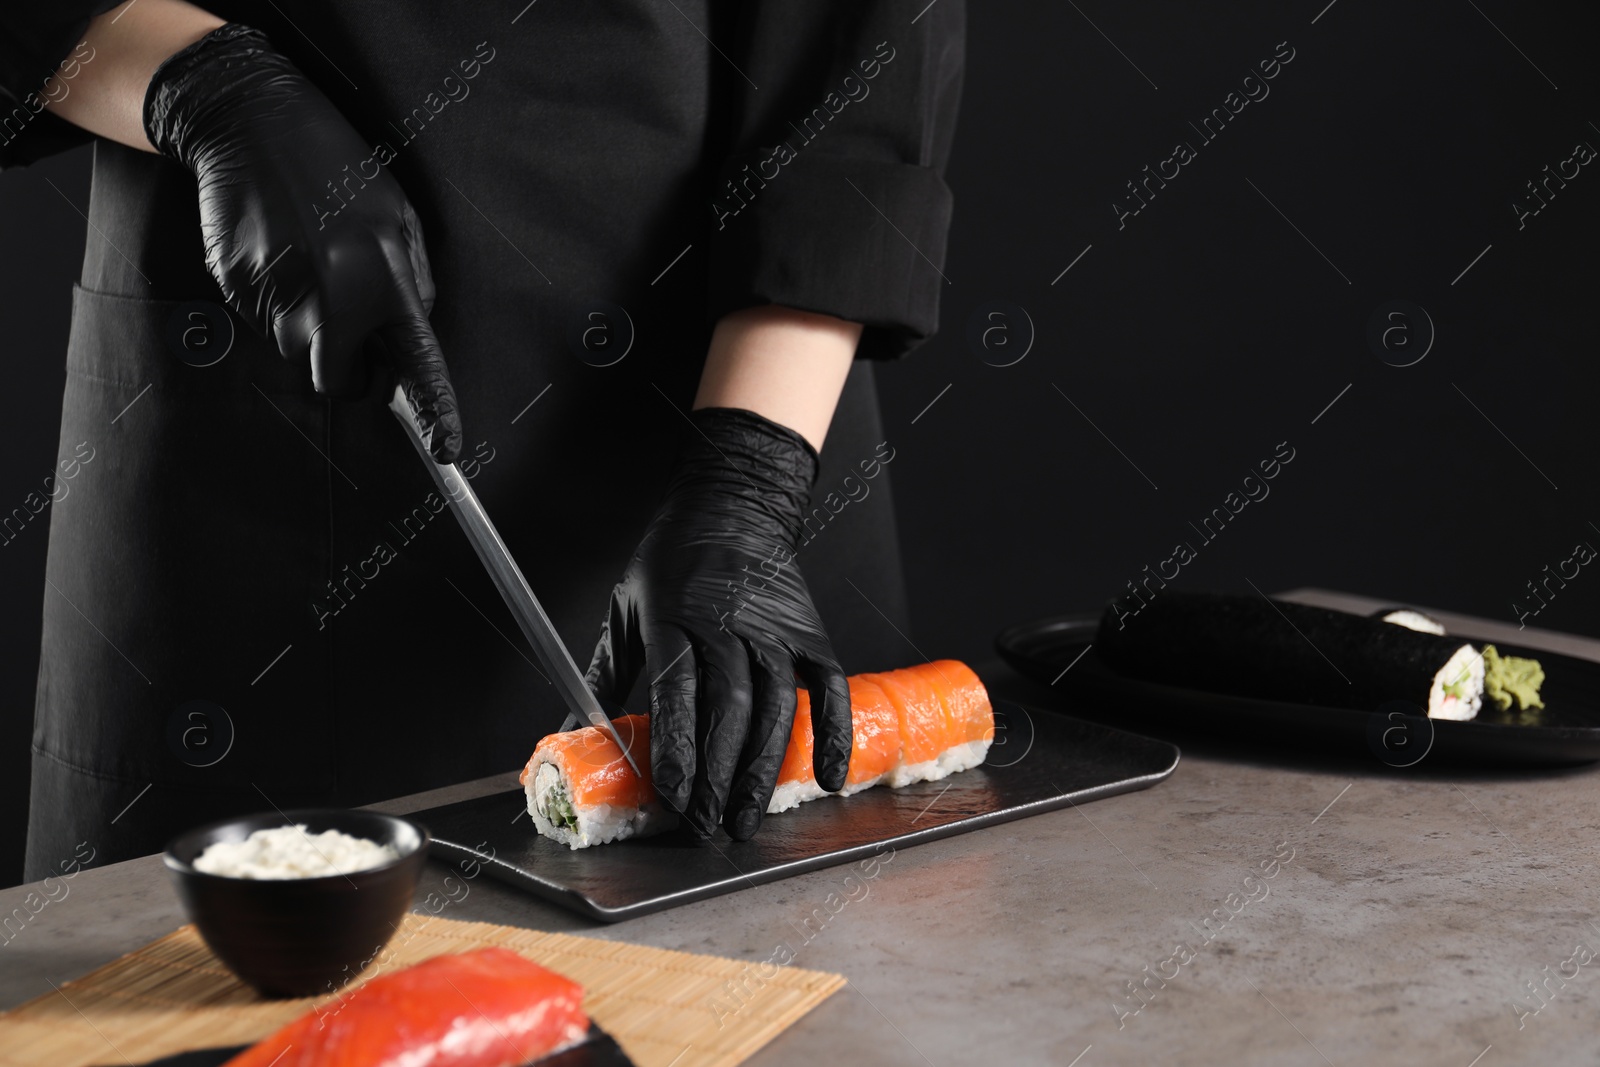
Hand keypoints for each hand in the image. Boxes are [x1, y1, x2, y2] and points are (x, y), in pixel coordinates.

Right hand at [144, 23, 461, 460]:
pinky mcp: (237, 289)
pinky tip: (281, 255)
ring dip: (307, 328)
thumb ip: (412, 284)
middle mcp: (333, 300)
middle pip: (337, 383)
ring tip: (310, 265)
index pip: (416, 367)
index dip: (434, 414)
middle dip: (346, 368)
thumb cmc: (338, 168)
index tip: (447, 449)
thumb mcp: (400, 218)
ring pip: (296, 353)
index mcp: (385, 280)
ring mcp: (279, 298)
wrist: (254, 123)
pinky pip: (262, 322)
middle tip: (349, 323)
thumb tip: (405, 341)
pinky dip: (274, 302)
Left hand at [585, 407, 851, 839]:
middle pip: (730, 708)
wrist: (735, 501)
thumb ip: (605, 674)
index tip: (675, 795)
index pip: (677, 690)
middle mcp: (729, 624)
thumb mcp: (626, 606)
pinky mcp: (811, 633)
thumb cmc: (674, 558)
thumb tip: (574, 734)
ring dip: (763, 769)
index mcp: (675, 617)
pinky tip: (826, 777)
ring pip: (778, 707)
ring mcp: (776, 629)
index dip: (678, 747)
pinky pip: (830, 688)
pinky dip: (832, 733)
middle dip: (719, 774)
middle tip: (707, 826)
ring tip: (746, 818)